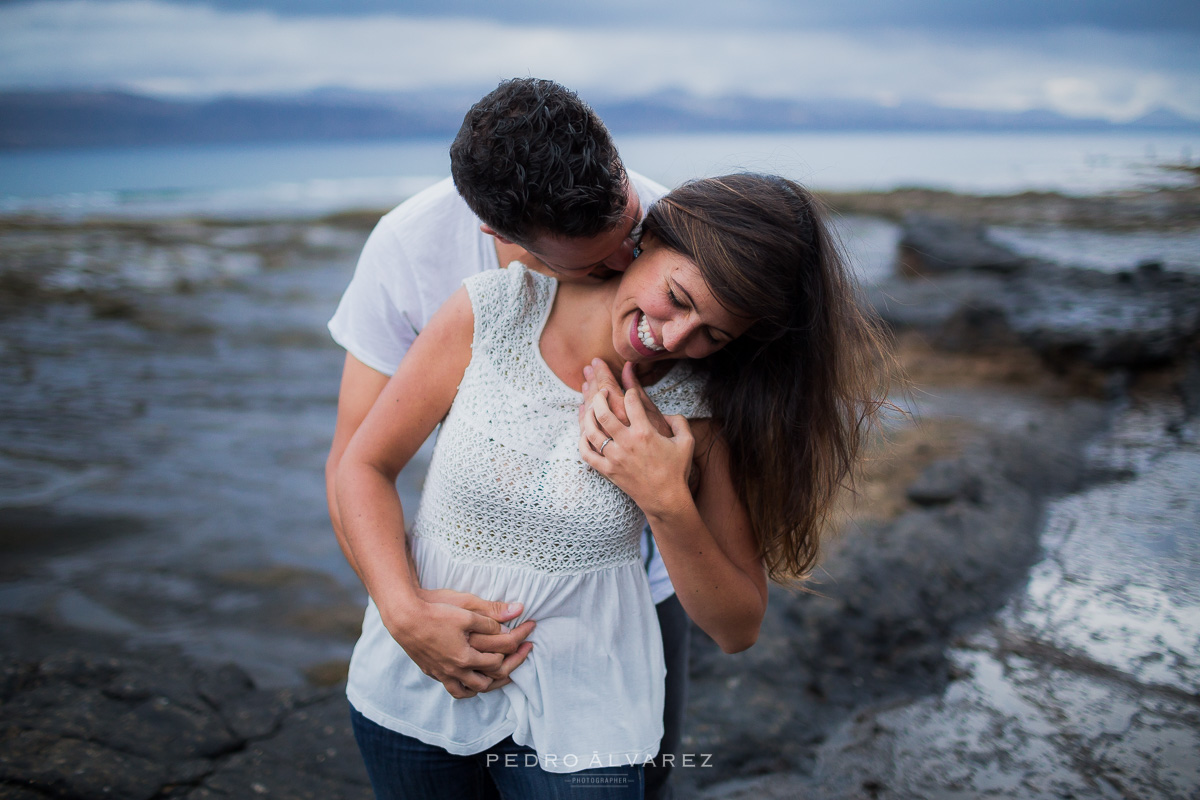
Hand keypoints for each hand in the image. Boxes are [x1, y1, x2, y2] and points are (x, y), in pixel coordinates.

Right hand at [386, 591, 534, 698]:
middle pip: (485, 682)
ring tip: (494, 676)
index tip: (526, 637)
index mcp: (465, 658)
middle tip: (517, 659)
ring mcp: (440, 673)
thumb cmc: (435, 611)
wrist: (403, 617)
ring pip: (466, 691)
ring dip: (483, 685)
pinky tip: (467, 677)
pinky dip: (463, 686)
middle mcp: (454, 670)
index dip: (514, 648)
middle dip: (506, 672)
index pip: (497, 661)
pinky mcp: (430, 670)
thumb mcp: (467, 608)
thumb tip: (518, 611)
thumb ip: (493, 614)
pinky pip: (450, 686)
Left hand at [579, 385, 694, 517]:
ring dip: (588, 416)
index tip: (629, 392)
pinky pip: (587, 454)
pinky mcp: (608, 471)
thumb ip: (679, 422)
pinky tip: (585, 433)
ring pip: (591, 432)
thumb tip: (666, 413)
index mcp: (645, 433)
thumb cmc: (677, 470)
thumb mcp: (687, 442)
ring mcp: (615, 458)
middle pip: (603, 413)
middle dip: (599, 397)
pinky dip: (582, 441)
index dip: (629, 392)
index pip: (630, 402)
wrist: (666, 499)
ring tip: (590, 409)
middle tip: (602, 392)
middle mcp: (627, 443)